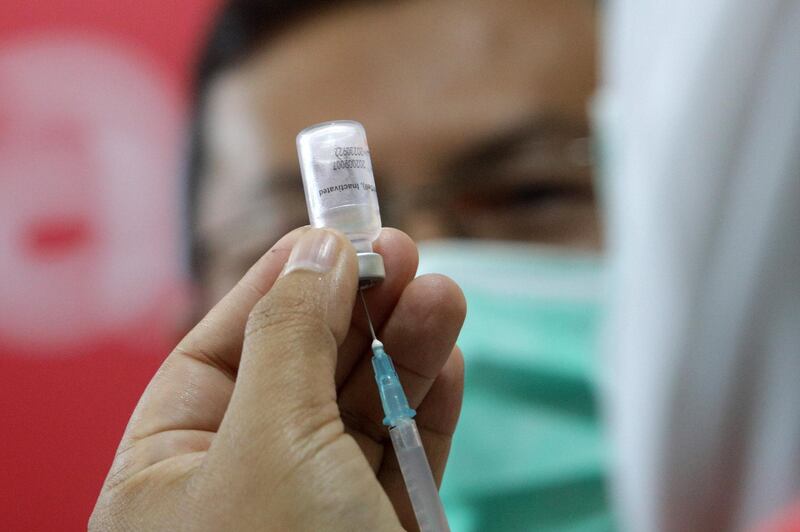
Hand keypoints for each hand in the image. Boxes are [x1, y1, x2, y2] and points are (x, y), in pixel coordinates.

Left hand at [90, 227, 465, 530]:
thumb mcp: (268, 442)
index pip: (219, 351)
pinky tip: (447, 352)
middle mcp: (239, 486)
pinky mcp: (380, 529)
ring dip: (403, 345)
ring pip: (361, 405)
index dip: (275, 285)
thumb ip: (291, 338)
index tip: (327, 233)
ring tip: (443, 290)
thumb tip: (313, 252)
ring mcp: (315, 508)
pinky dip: (427, 400)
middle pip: (299, 368)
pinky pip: (403, 451)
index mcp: (169, 474)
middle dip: (353, 306)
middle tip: (401, 248)